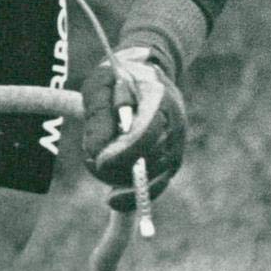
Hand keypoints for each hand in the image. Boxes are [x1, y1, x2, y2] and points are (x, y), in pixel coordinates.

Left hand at [82, 49, 186, 210]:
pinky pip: (158, 182)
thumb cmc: (117, 77)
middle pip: (152, 158)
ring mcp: (177, 142)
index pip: (146, 134)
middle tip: (93, 166)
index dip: (123, 153)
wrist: (147, 71)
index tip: (97, 161)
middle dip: (120, 170)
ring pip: (156, 175)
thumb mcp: (100, 85)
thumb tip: (96, 152)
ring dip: (126, 182)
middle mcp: (175, 124)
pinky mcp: (172, 157)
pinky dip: (137, 192)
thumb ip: (98, 113)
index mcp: (159, 100)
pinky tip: (115, 199)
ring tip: (102, 180)